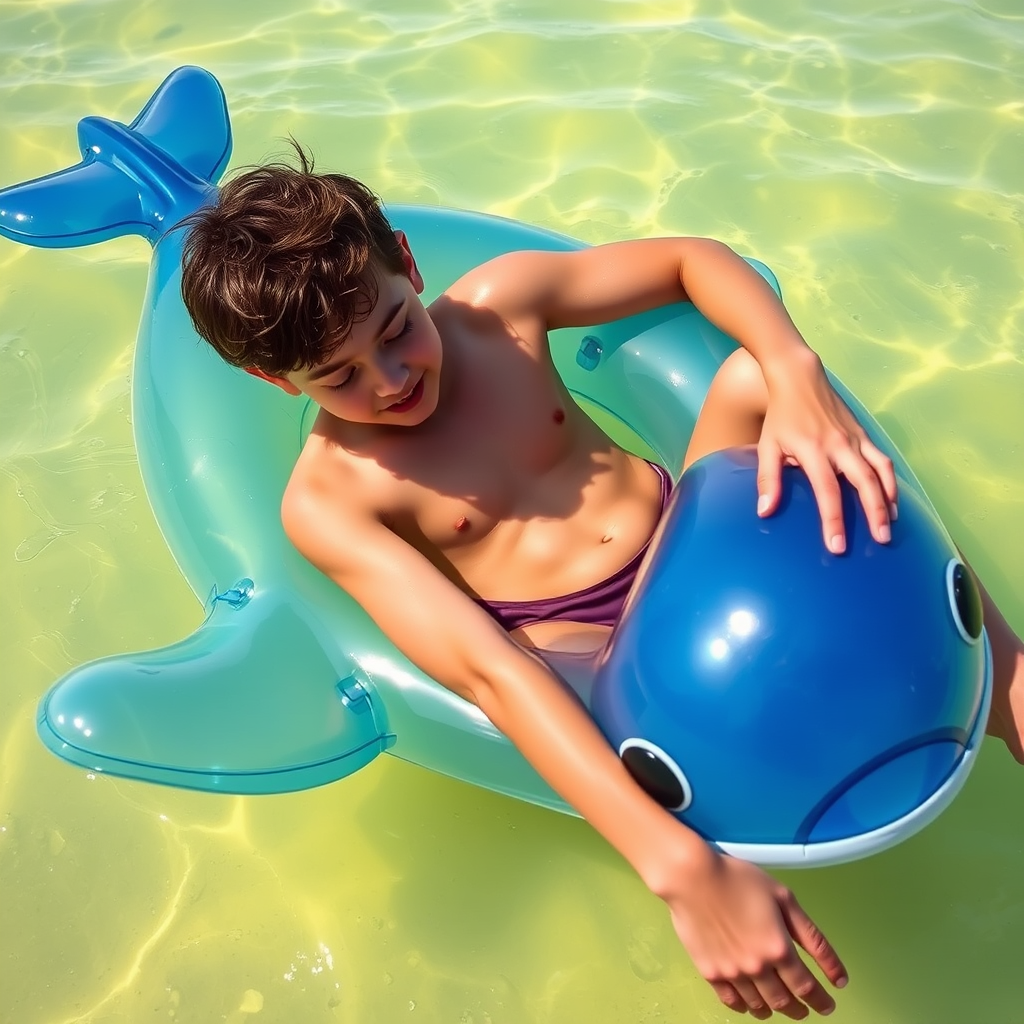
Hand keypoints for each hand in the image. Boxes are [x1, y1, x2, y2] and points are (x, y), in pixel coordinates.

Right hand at [664, 849, 847, 1018]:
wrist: (691, 877)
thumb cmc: (738, 879)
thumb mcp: (783, 898)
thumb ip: (812, 936)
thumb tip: (838, 975)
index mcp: (778, 949)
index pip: (807, 987)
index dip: (821, 1000)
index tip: (828, 1005)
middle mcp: (757, 968)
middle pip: (784, 1001)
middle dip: (800, 1009)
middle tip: (807, 1008)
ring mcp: (732, 973)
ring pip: (759, 1005)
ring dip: (774, 1009)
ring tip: (780, 1005)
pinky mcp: (710, 972)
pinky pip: (732, 1001)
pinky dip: (746, 1007)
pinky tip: (751, 1003)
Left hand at [758, 348, 897, 554]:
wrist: (799, 378)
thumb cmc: (780, 417)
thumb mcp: (766, 447)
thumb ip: (768, 480)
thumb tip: (765, 512)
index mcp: (813, 451)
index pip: (827, 491)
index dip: (833, 520)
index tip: (837, 546)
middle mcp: (839, 445)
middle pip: (864, 483)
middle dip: (875, 513)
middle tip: (882, 540)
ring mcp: (854, 438)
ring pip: (880, 471)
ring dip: (889, 498)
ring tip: (893, 524)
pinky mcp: (863, 433)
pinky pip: (882, 459)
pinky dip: (890, 480)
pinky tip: (891, 498)